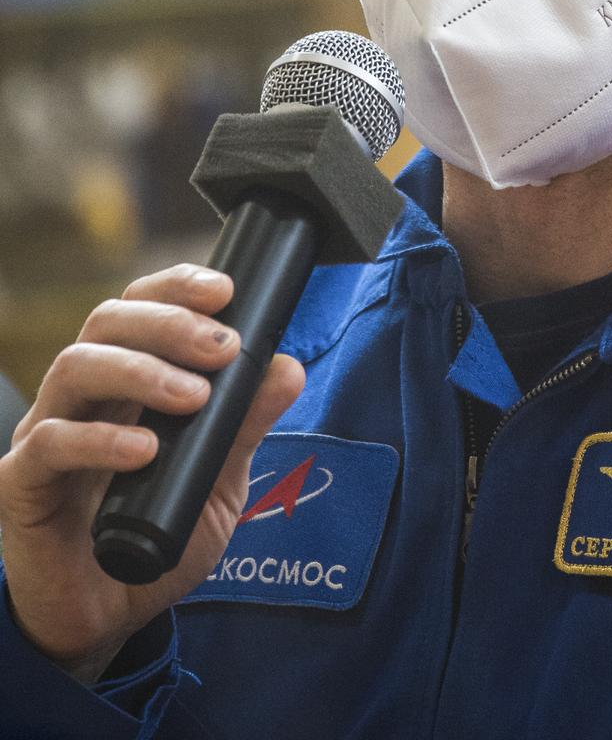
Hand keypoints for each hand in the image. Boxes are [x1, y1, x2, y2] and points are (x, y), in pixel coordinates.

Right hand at [0, 264, 305, 681]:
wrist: (108, 620)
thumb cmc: (158, 535)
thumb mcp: (219, 481)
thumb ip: (245, 426)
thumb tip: (288, 367)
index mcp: (125, 381)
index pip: (140, 308)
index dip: (177, 288)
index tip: (226, 291)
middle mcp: (82, 396)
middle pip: (107, 322)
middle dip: (169, 322)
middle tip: (222, 347)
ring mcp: (47, 434)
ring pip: (74, 366)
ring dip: (140, 370)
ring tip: (194, 397)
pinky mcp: (22, 484)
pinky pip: (50, 445)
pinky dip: (99, 439)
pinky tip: (143, 450)